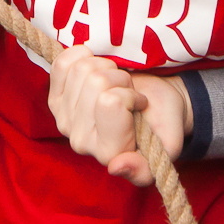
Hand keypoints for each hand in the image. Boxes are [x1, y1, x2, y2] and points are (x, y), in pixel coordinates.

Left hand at [48, 45, 192, 186]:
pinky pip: (61, 65)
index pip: (110, 102)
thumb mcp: (168, 145)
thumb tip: (115, 166)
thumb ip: (146, 166)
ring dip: (105, 68)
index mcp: (108, 153)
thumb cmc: (162, 122)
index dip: (131, 94)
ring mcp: (64, 120)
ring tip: (115, 84)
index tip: (139, 104)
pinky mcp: (54, 101)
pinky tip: (95, 69)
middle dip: (119, 79)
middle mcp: (81, 141)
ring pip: (80, 70)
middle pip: (95, 81)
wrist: (151, 105)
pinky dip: (82, 57)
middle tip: (127, 92)